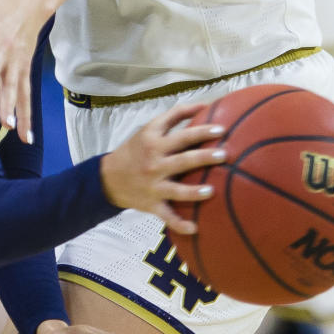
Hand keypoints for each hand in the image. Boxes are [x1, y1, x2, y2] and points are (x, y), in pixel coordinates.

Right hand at [99, 102, 224, 234]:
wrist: (110, 177)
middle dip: (204, 157)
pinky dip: (179, 224)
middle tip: (224, 155)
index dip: (202, 131)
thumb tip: (205, 105)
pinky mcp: (152, 205)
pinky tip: (195, 228)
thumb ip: (175, 116)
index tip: (222, 129)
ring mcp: (153, 186)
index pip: (181, 135)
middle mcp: (154, 163)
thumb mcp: (150, 128)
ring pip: (176, 190)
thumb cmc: (136, 149)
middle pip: (182, 160)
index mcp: (154, 143)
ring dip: (194, 192)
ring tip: (212, 191)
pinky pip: (167, 216)